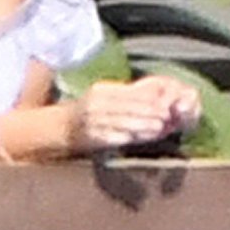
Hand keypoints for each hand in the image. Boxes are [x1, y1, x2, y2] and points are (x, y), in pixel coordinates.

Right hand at [72, 76, 200, 151]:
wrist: (62, 128)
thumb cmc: (88, 112)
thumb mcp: (102, 97)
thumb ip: (125, 96)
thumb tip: (154, 96)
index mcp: (101, 91)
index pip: (129, 94)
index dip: (149, 100)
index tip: (165, 105)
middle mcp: (96, 104)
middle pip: (128, 108)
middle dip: (149, 113)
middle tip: (167, 118)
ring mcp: (93, 121)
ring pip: (124, 122)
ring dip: (143, 125)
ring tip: (159, 128)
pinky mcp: (93, 136)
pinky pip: (115, 136)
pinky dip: (131, 137)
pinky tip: (142, 138)